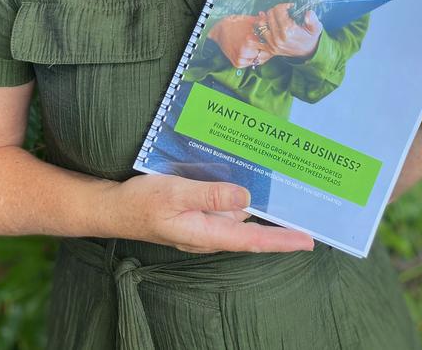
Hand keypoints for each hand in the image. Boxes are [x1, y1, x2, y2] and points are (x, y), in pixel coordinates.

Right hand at [103, 174, 313, 253]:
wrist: (113, 209)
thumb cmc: (141, 202)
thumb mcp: (176, 193)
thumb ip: (211, 195)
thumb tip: (247, 197)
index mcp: (207, 233)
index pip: (252, 241)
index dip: (282, 241)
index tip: (308, 240)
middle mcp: (209, 232)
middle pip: (251, 230)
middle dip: (278, 223)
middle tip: (306, 209)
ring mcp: (202, 225)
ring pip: (237, 215)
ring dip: (257, 204)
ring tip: (282, 187)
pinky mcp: (195, 214)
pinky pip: (223, 207)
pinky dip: (237, 197)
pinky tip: (244, 179)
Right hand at [208, 15, 273, 68]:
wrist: (220, 30)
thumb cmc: (237, 23)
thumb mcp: (251, 20)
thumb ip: (263, 22)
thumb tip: (272, 21)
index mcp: (249, 41)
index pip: (269, 46)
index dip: (273, 43)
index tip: (274, 39)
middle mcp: (244, 52)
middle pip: (265, 55)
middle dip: (269, 49)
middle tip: (271, 44)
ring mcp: (240, 59)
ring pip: (259, 60)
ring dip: (262, 55)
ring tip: (261, 47)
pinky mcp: (237, 64)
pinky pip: (251, 63)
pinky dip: (254, 58)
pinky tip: (253, 51)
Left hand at [256, 3, 322, 59]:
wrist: (308, 52)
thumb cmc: (310, 37)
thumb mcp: (316, 28)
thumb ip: (313, 20)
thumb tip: (308, 13)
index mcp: (289, 30)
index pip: (279, 10)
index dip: (284, 5)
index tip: (289, 6)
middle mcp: (278, 37)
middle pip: (269, 15)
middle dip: (275, 10)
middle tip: (282, 11)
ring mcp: (273, 44)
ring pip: (261, 25)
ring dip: (266, 18)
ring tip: (273, 17)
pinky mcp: (270, 49)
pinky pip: (258, 39)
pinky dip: (258, 31)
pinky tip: (263, 25)